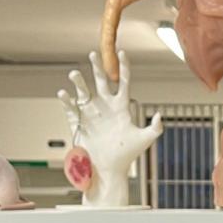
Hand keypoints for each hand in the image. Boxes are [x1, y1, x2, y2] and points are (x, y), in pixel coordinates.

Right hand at [57, 51, 163, 166]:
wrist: (109, 169)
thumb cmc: (128, 155)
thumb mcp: (144, 140)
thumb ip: (155, 127)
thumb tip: (159, 115)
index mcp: (121, 106)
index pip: (123, 81)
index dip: (123, 67)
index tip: (122, 52)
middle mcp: (105, 106)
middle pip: (100, 80)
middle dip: (97, 67)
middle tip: (93, 53)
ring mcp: (91, 113)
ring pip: (83, 91)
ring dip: (78, 82)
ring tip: (74, 74)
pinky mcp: (79, 122)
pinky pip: (71, 108)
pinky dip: (66, 101)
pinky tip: (63, 93)